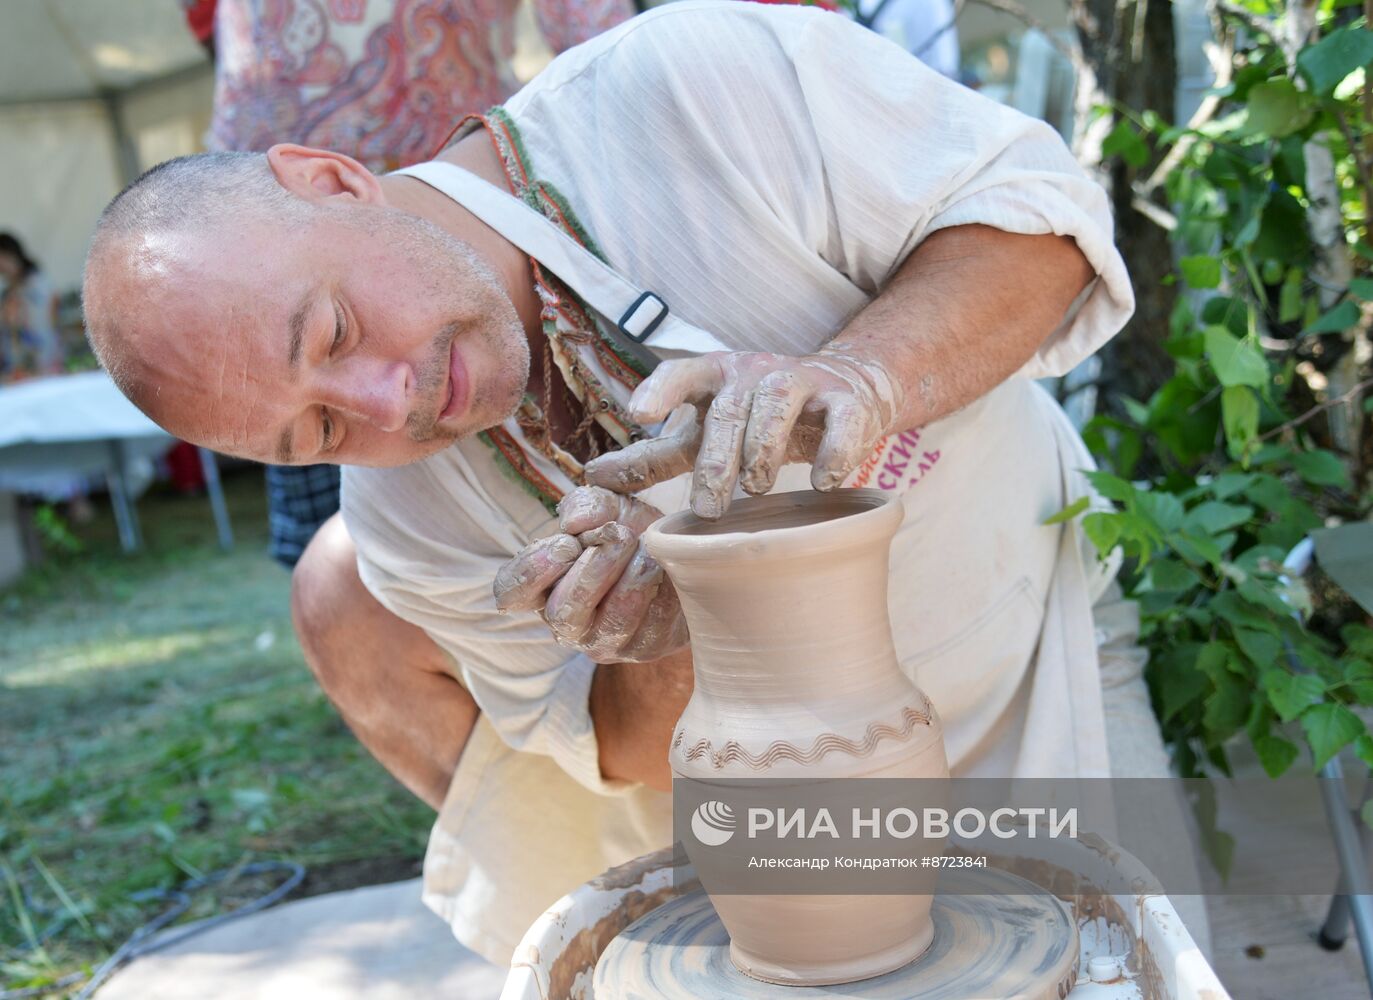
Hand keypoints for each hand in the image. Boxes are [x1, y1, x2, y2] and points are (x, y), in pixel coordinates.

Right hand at [493, 486, 688, 663]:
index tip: (566, 543)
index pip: (511, 594)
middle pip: (563, 613)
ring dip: (630, 579)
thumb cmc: (629, 533)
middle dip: (593, 571)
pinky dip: (657, 591)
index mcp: (542, 587)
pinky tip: (661, 567)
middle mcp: (566, 622)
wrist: (679, 555)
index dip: (533, 571)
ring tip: (645, 547)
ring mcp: (604, 641)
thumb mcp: (607, 506)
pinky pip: (650, 627)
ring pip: (610, 623)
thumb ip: (586, 505)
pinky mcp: (643, 647)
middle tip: (619, 535)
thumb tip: (573, 522)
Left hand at [584, 347, 900, 518]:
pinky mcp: (847, 400)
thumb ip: (652, 457)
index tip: (641, 413)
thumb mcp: (701, 434)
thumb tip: (594, 478)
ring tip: (756, 489)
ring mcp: (803, 381)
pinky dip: (833, 451)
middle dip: (717, 462)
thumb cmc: (754, 422)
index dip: (661, 389)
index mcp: (714, 377)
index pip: (682, 372)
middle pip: (729, 411)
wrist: (842, 395)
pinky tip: (823, 482)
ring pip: (778, 408)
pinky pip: (841, 421)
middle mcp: (755, 372)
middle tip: (706, 509)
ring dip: (764, 452)